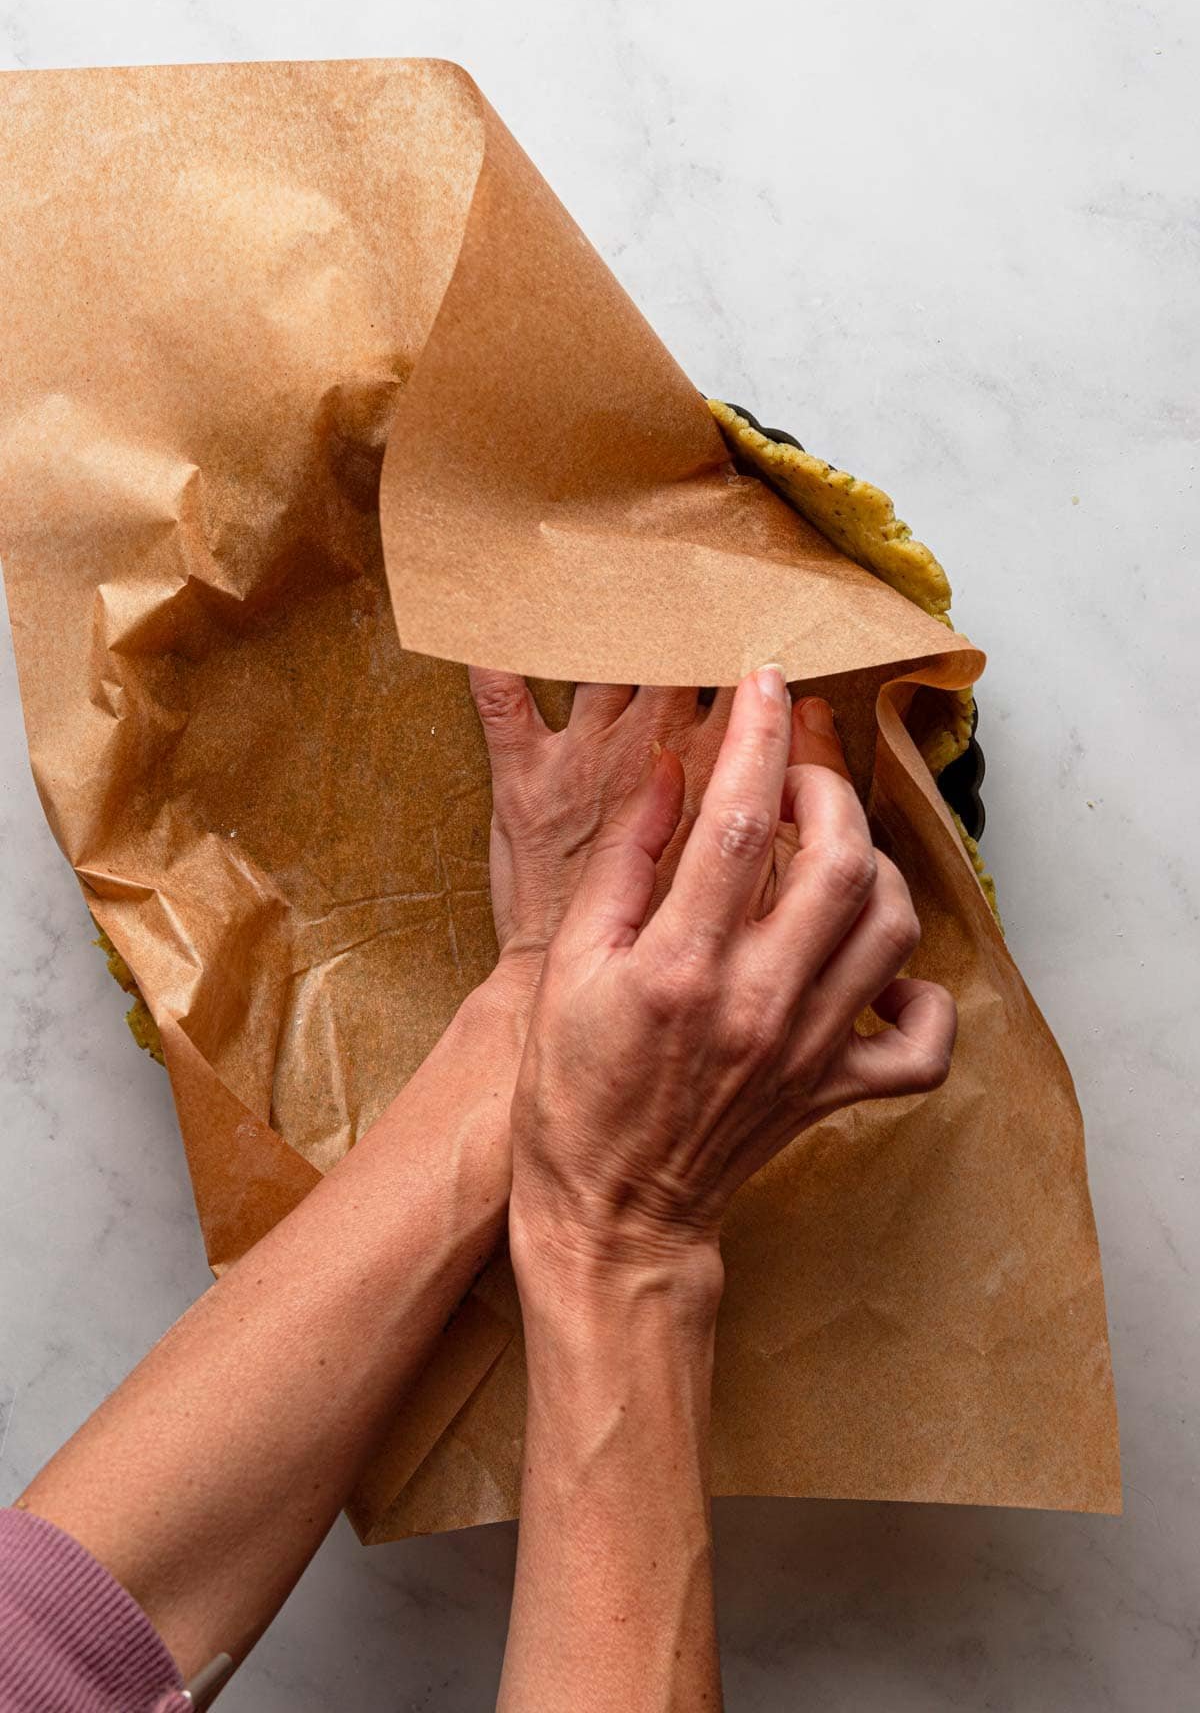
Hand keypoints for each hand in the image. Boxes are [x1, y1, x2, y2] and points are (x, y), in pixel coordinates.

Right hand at [508, 665, 955, 1290]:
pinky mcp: (834, 1090)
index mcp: (681, 966)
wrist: (611, 1215)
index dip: (756, 736)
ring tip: (828, 846)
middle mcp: (758, 1001)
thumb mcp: (569, 967)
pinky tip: (881, 965)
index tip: (762, 683)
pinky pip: (920, 1043)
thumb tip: (673, 773)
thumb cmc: (572, 1094)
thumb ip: (624, 864)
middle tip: (794, 769)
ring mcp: (808, 1048)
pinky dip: (921, 995)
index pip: (736, 820)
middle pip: (838, 860)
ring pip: (889, 927)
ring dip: (870, 863)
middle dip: (826, 787)